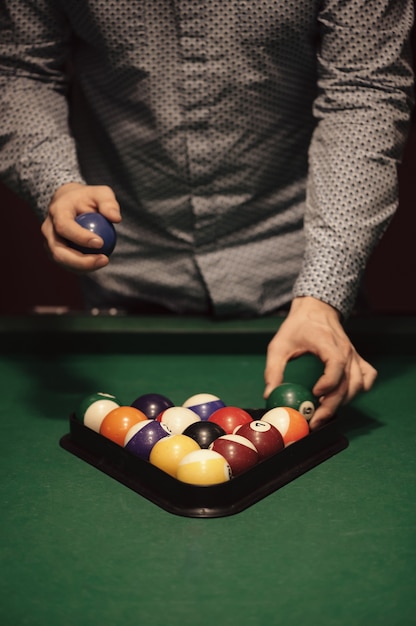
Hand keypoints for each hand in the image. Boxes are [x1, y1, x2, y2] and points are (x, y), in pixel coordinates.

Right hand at [41, 183, 120, 271]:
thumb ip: (109, 203)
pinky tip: (99, 263)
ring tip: (104, 260)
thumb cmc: (88, 198)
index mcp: (57, 211)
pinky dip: (83, 267)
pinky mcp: (54, 252)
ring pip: (62, 261)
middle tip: (104, 259)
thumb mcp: (101, 193)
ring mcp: (49, 242)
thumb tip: (116, 219)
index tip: (101, 243)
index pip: (64, 226)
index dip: (80, 237)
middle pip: (59, 251)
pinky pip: (68, 264)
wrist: (69, 203)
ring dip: (84, 266)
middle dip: (81, 261)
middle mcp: (48, 228)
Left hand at [264, 296, 376, 428]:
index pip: (336, 364)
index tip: (314, 394)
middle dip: (332, 405)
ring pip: (358, 384)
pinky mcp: (356, 359)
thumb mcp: (279, 345)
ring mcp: (353, 355)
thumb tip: (269, 394)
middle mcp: (345, 349)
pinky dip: (360, 389)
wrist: (316, 309)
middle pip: (347, 382)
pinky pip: (368, 376)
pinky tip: (345, 396)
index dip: (328, 382)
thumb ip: (273, 369)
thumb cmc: (297, 327)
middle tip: (315, 421)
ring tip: (323, 411)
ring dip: (343, 401)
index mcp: (327, 342)